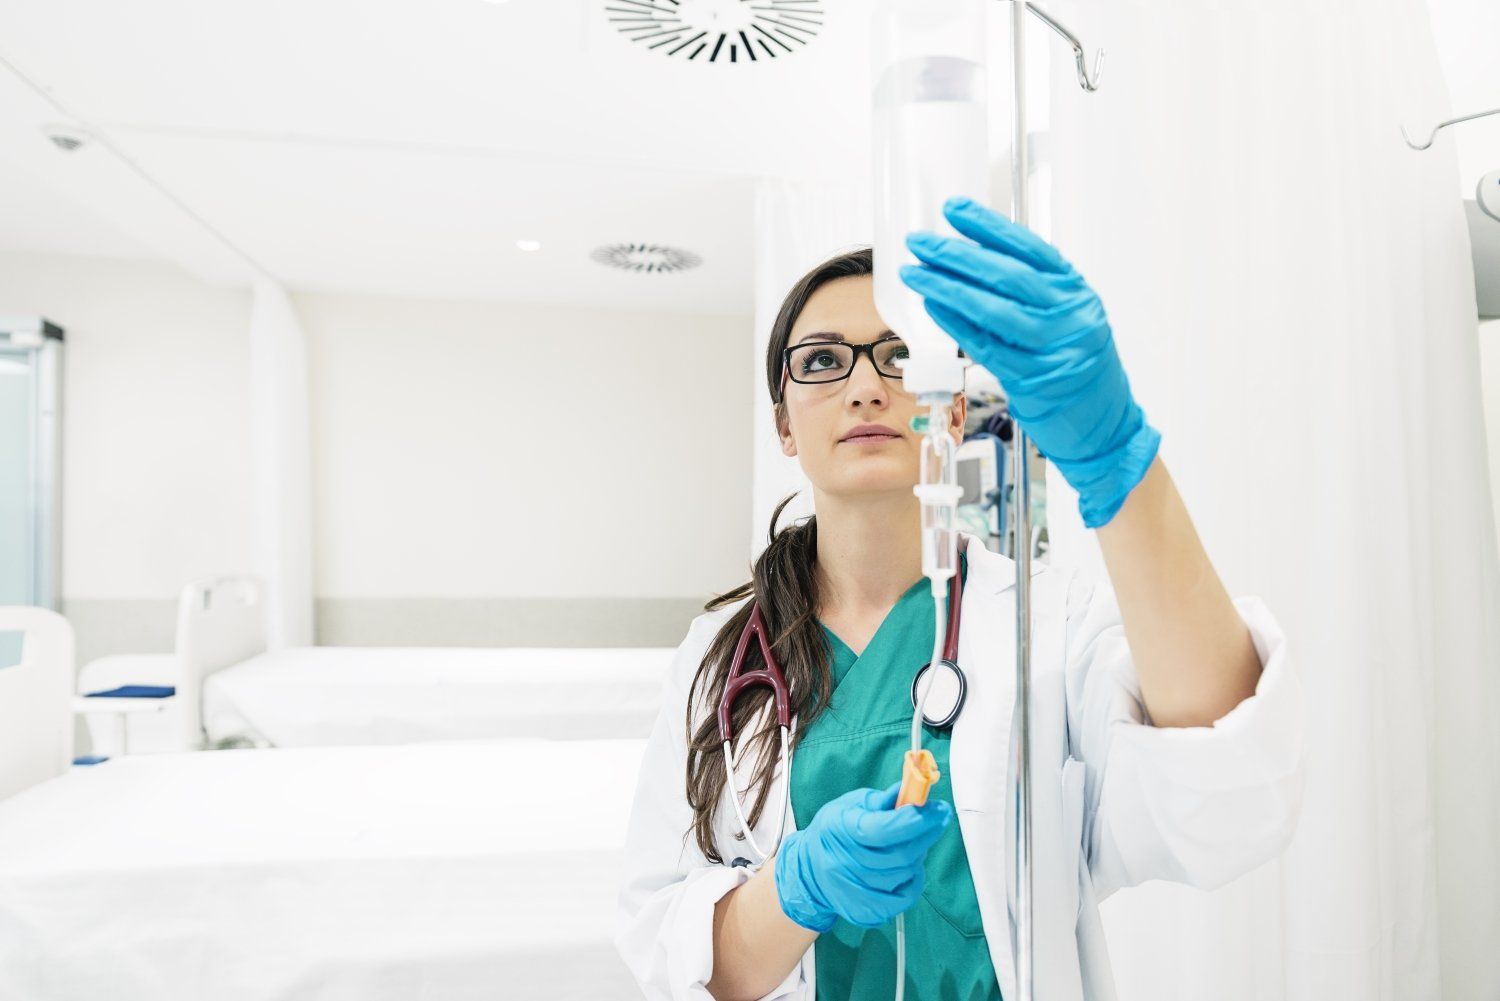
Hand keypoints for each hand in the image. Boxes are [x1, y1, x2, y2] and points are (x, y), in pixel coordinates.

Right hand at [773, 783, 951, 931]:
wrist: (810, 872)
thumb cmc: (834, 832)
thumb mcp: (851, 805)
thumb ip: (882, 800)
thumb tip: (911, 790)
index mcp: (842, 831)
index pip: (884, 829)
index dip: (916, 820)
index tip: (939, 809)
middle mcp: (846, 864)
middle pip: (900, 854)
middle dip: (926, 834)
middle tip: (937, 820)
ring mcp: (855, 892)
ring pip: (905, 874)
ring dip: (918, 855)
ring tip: (914, 843)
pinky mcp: (865, 911)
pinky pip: (904, 898)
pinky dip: (914, 881)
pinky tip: (909, 868)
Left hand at [899, 196, 1160, 528]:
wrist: (1105, 425)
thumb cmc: (1077, 367)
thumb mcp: (1068, 318)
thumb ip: (1033, 292)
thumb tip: (975, 259)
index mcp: (1076, 292)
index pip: (1030, 249)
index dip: (989, 227)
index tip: (954, 210)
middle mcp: (1069, 315)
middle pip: (1007, 276)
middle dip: (957, 255)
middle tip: (921, 242)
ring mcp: (1053, 349)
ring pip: (993, 311)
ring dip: (947, 288)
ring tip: (916, 272)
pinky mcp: (1034, 381)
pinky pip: (986, 347)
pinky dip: (956, 324)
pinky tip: (933, 306)